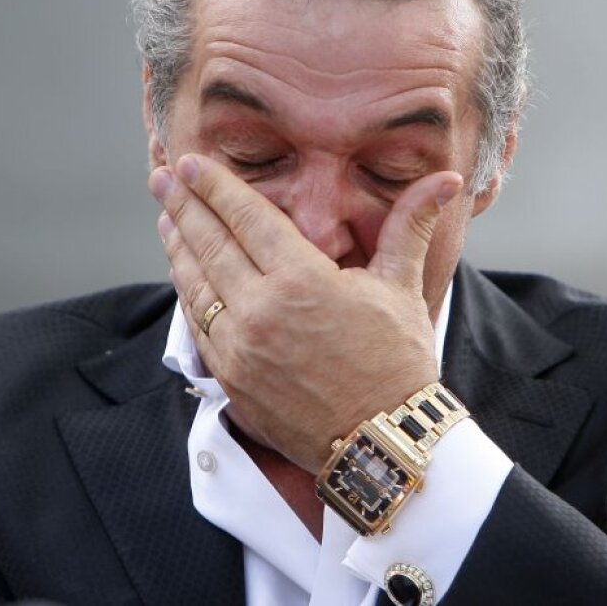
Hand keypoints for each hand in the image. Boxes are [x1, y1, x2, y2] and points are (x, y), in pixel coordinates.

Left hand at [149, 153, 463, 471]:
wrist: (383, 444)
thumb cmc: (398, 365)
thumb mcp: (402, 287)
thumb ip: (409, 226)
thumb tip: (445, 181)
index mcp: (301, 280)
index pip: (246, 218)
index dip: (215, 186)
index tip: (190, 163)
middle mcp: (261, 311)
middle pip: (210, 244)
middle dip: (184, 205)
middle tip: (162, 176)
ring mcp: (240, 347)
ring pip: (195, 284)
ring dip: (178, 245)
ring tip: (167, 216)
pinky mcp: (231, 378)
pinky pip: (197, 325)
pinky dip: (187, 293)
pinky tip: (183, 274)